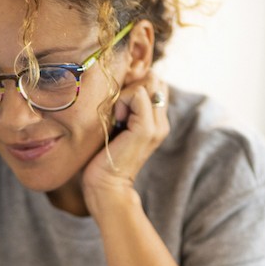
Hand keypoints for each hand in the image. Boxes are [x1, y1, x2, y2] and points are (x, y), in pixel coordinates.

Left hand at [81, 74, 169, 216]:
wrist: (106, 186)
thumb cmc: (103, 157)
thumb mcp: (115, 125)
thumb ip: (123, 106)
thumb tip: (119, 81)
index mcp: (156, 120)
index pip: (154, 82)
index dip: (134, 85)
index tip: (118, 106)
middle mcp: (161, 121)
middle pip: (154, 79)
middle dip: (132, 85)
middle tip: (117, 109)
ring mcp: (157, 125)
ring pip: (148, 82)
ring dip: (126, 93)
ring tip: (116, 116)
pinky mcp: (147, 128)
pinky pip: (138, 94)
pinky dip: (122, 100)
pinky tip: (115, 120)